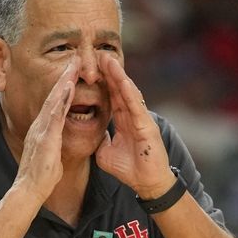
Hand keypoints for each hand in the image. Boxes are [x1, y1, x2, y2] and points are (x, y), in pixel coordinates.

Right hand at [12, 59, 76, 201]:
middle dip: (65, 76)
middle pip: (54, 96)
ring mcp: (42, 129)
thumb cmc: (41, 177)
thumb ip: (53, 144)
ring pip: (54, 100)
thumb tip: (57, 139)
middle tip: (75, 58)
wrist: (29, 190)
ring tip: (74, 64)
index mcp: (43, 129)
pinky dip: (62, 99)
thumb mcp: (50, 155)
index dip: (64, 87)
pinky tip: (69, 86)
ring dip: (64, 81)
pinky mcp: (46, 137)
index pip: (55, 103)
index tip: (73, 72)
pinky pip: (55, 114)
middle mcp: (40, 125)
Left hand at [95, 54, 175, 198]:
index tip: (90, 67)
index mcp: (123, 120)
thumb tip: (91, 134)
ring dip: (118, 76)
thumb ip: (100, 140)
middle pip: (119, 89)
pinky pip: (136, 107)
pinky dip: (129, 94)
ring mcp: (141, 119)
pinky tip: (122, 81)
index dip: (102, 81)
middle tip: (98, 53)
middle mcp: (133, 116)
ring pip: (128, 93)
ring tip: (108, 60)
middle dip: (109, 71)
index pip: (111, 96)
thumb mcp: (106, 153)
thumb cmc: (130, 169)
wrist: (146, 183)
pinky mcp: (147, 127)